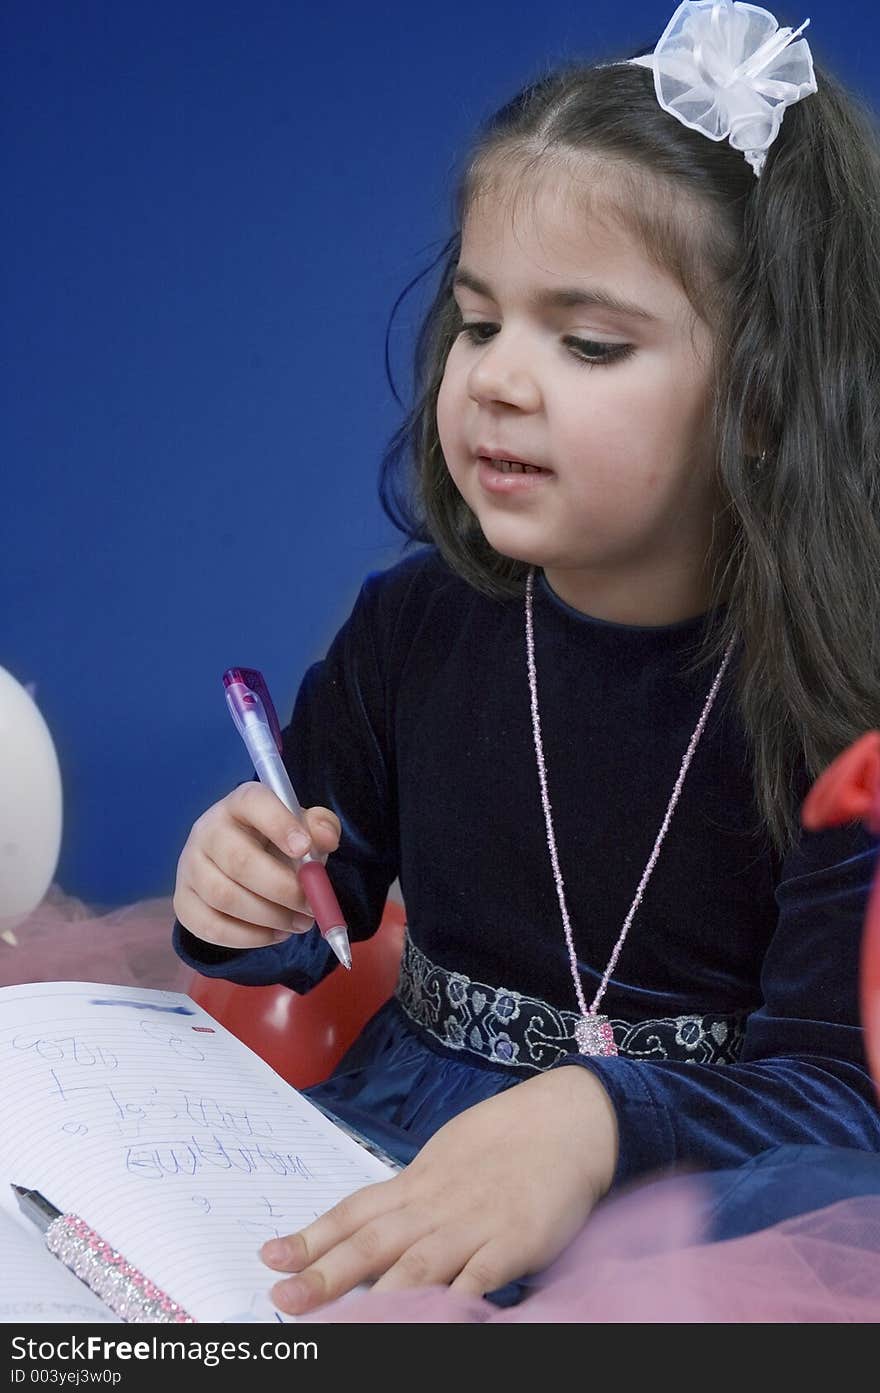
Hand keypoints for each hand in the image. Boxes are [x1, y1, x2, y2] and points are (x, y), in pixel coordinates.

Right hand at [172, 782, 341, 947]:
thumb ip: (320, 828)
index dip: (279, 823)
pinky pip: (211, 927)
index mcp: (240, 804)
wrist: (240, 868)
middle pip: (239, 860)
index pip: (253, 802)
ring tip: (300, 923)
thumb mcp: (303, 830)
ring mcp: (190, 866)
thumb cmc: (276, 844)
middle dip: (282, 889)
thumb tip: (324, 838)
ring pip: (224, 897)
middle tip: (311, 907)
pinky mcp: (183, 901)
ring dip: (269, 917)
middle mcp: (207, 829)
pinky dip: (249, 937)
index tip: (304, 849)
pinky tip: (275, 934)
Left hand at [261, 1065, 618, 1313]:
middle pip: (373, 1243)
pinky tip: (432, 1320)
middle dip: (326, 1273)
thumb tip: (370, 1228)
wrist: (569, 1121)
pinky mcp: (515, 1240)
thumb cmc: (507, 1141)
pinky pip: (481, 1276)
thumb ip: (414, 1197)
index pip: (355, 1212)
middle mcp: (436, 1205)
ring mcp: (475, 1224)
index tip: (270, 1258)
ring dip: (377, 1297)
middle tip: (283, 1299)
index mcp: (418, 1184)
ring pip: (417, 1265)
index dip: (312, 1236)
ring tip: (339, 1325)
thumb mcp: (448, 1161)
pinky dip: (456, 1299)